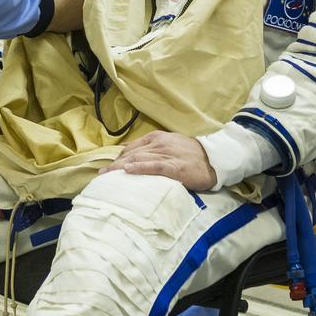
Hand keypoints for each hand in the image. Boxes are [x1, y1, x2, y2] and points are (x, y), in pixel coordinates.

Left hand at [100, 131, 216, 190]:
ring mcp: (167, 154)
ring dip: (121, 168)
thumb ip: (150, 148)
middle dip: (115, 165)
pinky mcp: (174, 166)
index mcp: (156, 138)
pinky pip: (154, 166)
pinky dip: (140, 167)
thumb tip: (128, 152)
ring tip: (107, 176)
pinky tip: (129, 170)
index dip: (118, 158)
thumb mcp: (168, 145)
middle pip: (131, 154)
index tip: (107, 169)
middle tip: (101, 175)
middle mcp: (159, 144)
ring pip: (139, 159)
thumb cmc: (191, 155)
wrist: (214, 159)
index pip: (131, 148)